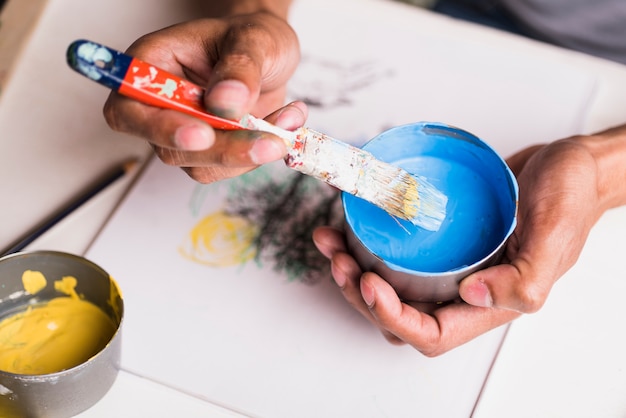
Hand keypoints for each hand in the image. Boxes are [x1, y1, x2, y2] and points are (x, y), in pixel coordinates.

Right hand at [103, 12, 301, 182]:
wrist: (271, 53)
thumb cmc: (251, 37)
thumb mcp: (253, 38)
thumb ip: (240, 67)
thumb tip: (225, 101)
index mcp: (152, 66)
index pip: (128, 110)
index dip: (159, 128)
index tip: (202, 133)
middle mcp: (161, 106)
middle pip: (170, 149)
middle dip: (223, 150)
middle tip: (269, 141)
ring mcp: (185, 133)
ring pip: (203, 165)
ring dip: (249, 152)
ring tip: (287, 118)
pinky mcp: (212, 151)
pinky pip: (230, 168)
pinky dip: (261, 152)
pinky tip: (285, 123)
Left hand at [313, 136, 610, 355]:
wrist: (569, 166)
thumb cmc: (571, 198)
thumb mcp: (555, 234)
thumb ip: (523, 277)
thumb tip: (472, 295)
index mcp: (490, 303)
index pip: (432, 335)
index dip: (394, 318)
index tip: (370, 283)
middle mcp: (463, 289)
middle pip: (399, 315)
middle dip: (361, 295)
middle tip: (341, 263)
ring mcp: (447, 265)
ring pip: (389, 285)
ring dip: (353, 272)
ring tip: (332, 245)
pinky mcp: (438, 240)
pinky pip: (394, 252)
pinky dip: (364, 242)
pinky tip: (345, 225)